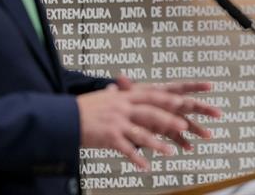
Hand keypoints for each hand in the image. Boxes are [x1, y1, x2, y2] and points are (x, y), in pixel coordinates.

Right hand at [76, 81, 221, 169]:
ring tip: (171, 152)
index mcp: (127, 96)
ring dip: (157, 143)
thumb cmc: (85, 108)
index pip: (155, 94)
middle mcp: (124, 107)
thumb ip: (117, 94)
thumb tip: (120, 87)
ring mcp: (117, 122)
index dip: (174, 96)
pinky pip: (126, 149)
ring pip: (142, 132)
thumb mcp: (104, 97)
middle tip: (186, 126)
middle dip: (170, 119)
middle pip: (152, 112)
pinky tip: (146, 167)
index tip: (191, 99)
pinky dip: (137, 158)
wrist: (63, 117)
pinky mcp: (108, 137)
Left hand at [114, 76, 222, 148]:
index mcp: (164, 92)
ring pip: (187, 123)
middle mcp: (170, 104)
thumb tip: (120, 78)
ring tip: (209, 136)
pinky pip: (177, 136)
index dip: (196, 86)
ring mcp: (170, 117)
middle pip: (190, 105)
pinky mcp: (166, 129)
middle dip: (205, 109)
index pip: (182, 88)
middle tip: (218, 113)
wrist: (126, 112)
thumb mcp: (127, 93)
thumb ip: (126, 88)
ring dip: (198, 129)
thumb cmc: (129, 99)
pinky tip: (189, 148)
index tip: (210, 86)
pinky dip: (182, 142)